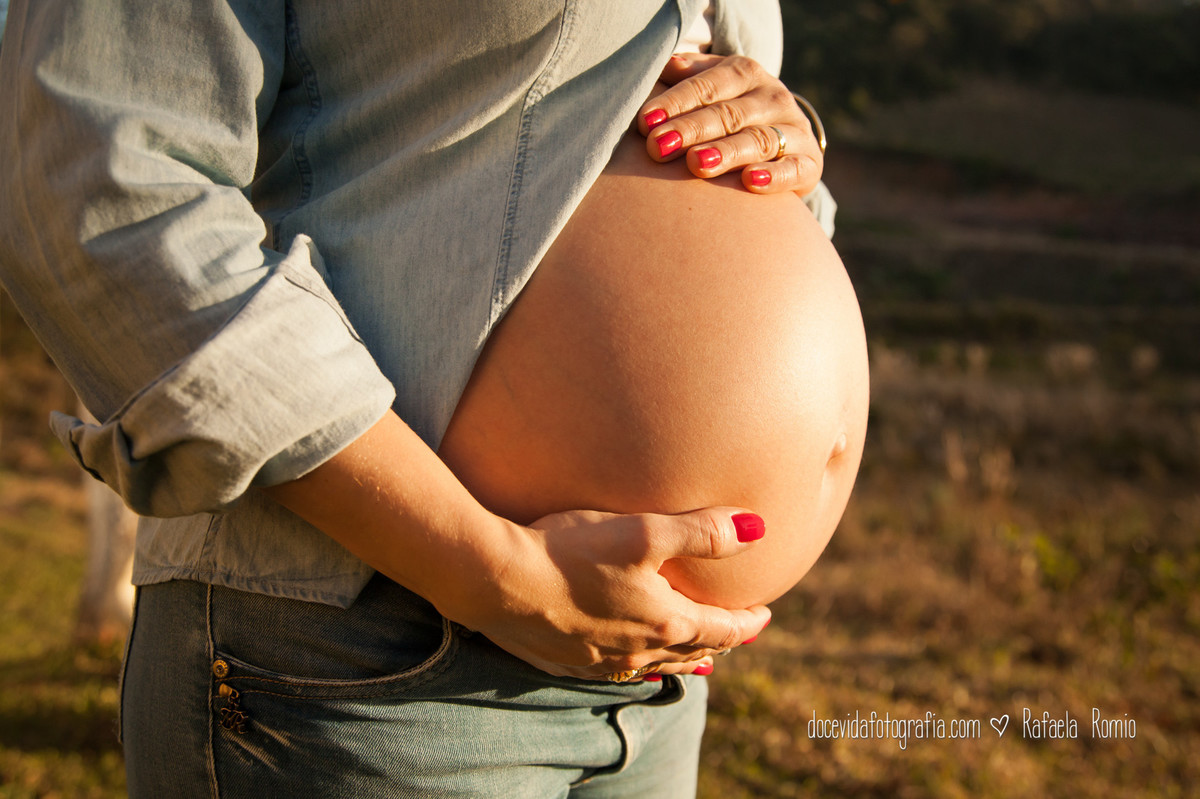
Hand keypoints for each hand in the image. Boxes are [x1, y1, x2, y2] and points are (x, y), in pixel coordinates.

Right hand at [452, 507, 771, 680]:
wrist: (497, 581)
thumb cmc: (571, 551)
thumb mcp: (644, 532)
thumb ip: (703, 532)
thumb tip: (760, 530)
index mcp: (663, 623)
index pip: (722, 629)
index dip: (747, 622)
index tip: (765, 616)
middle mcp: (636, 651)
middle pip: (692, 651)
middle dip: (719, 641)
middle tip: (737, 634)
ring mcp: (599, 660)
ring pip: (655, 666)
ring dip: (683, 659)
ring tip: (698, 658)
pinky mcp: (566, 660)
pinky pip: (616, 671)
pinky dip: (638, 666)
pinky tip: (630, 664)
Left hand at [637, 53, 822, 195]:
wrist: (788, 145)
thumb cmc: (734, 115)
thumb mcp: (715, 90)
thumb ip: (690, 78)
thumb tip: (666, 64)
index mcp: (746, 73)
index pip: (708, 85)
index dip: (676, 102)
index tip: (646, 121)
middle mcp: (773, 97)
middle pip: (728, 114)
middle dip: (691, 129)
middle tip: (659, 146)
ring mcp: (795, 130)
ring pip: (758, 140)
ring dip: (726, 152)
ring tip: (696, 164)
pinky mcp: (810, 163)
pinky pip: (793, 169)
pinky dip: (774, 176)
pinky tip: (750, 182)